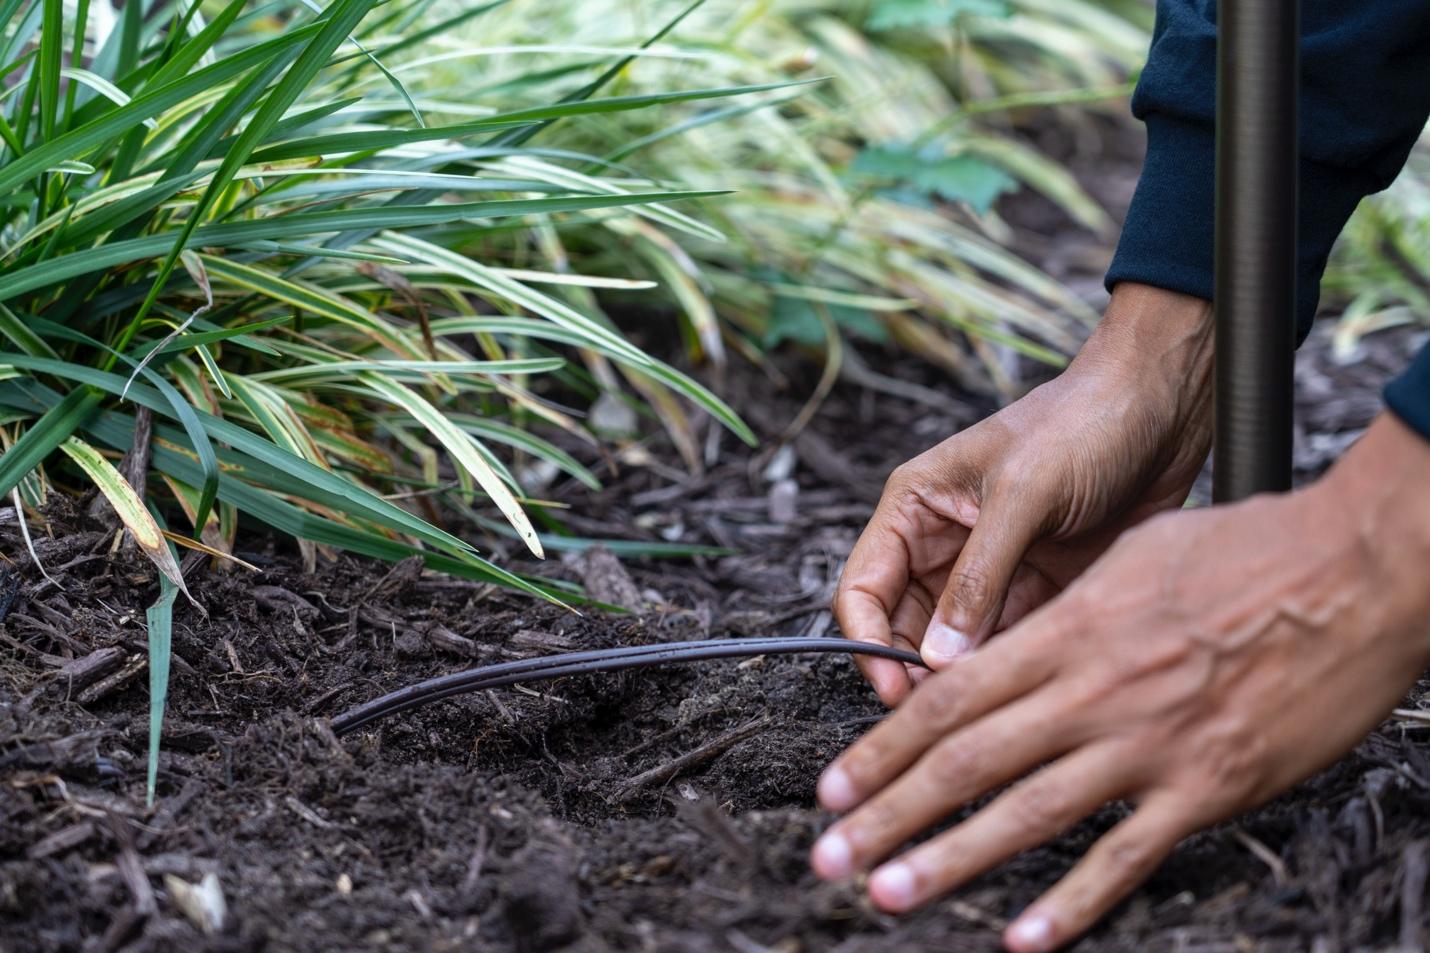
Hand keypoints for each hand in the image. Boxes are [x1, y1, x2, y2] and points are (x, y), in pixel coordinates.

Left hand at [811, 412, 1429, 951]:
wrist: (1356, 572)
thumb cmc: (1249, 552)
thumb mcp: (1133, 556)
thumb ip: (1063, 607)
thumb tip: (1008, 636)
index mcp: (1067, 631)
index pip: (948, 698)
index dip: (882, 748)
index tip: (833, 788)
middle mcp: (1092, 692)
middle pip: (966, 760)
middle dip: (888, 813)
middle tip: (828, 856)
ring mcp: (1147, 745)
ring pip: (1028, 813)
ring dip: (950, 859)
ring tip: (888, 893)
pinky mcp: (1207, 788)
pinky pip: (1126, 856)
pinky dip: (1073, 904)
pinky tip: (1021, 937)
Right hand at [836, 283, 1214, 703]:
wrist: (1166, 405)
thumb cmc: (1085, 422)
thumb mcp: (1024, 494)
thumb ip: (979, 578)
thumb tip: (937, 658)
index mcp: (916, 507)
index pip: (865, 588)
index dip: (868, 643)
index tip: (895, 688)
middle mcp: (944, 543)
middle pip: (904, 627)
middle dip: (917, 670)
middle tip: (947, 710)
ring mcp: (992, 570)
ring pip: (956, 645)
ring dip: (968, 676)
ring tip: (994, 700)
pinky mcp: (1039, 590)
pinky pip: (1010, 643)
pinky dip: (1013, 667)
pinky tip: (1031, 683)